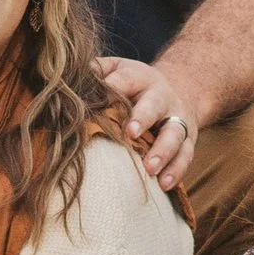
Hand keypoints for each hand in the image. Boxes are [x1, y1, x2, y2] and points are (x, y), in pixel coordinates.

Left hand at [102, 55, 198, 193]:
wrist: (182, 88)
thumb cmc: (136, 84)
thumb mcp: (117, 69)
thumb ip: (96, 73)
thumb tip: (65, 84)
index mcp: (140, 78)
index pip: (126, 80)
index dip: (115, 88)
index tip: (102, 100)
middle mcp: (162, 97)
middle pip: (155, 105)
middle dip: (143, 118)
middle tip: (130, 133)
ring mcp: (178, 119)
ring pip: (174, 134)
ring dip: (163, 151)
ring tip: (150, 168)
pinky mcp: (188, 140)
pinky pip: (186, 156)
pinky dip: (176, 170)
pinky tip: (164, 184)